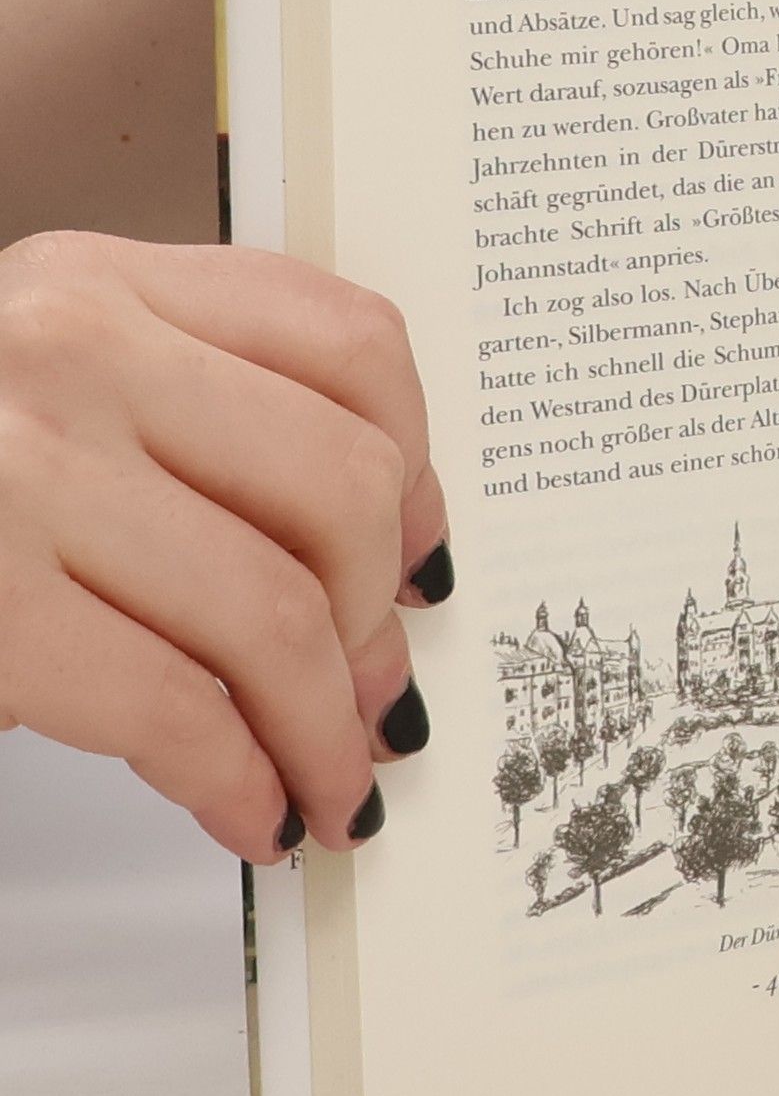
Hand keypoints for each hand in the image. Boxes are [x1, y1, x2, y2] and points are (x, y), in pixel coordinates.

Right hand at [0, 233, 452, 861]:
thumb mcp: (44, 385)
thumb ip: (197, 424)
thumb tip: (391, 570)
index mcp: (99, 282)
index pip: (352, 344)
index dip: (421, 470)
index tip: (422, 556)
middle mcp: (68, 350)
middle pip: (347, 486)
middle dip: (382, 619)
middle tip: (377, 697)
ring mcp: (18, 473)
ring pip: (280, 612)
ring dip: (329, 730)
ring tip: (334, 784)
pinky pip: (180, 711)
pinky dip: (241, 782)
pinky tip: (251, 814)